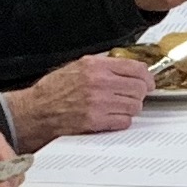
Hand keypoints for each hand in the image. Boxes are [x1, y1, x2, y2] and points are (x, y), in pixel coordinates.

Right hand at [5, 50, 157, 148]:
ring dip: (131, 108)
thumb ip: (104, 65)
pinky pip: (124, 121)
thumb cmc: (55, 89)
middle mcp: (99, 83)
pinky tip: (112, 116)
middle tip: (133, 96)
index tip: (148, 82)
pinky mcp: (96, 121)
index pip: (136, 68)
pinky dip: (122, 120)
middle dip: (139, 93)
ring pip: (135, 106)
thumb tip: (128, 67)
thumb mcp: (78, 66)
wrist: (38, 110)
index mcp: (96, 66)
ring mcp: (99, 103)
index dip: (147, 77)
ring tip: (119, 106)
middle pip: (139, 88)